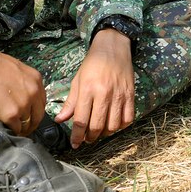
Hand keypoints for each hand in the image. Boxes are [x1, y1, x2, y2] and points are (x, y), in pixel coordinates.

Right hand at [0, 29, 45, 136]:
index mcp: (35, 79)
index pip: (41, 102)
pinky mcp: (10, 114)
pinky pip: (15, 128)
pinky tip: (5, 129)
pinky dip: (11, 131)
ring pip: (27, 124)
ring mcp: (23, 104)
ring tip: (12, 131)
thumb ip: (21, 83)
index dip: (34, 112)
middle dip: (31, 124)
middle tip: (22, 129)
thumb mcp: (14, 69)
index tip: (29, 117)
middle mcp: (33, 92)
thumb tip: (18, 95)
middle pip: (38, 115)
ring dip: (21, 129)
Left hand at [55, 28, 134, 147]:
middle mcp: (104, 94)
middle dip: (90, 137)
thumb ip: (70, 102)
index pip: (81, 120)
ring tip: (99, 132)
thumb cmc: (93, 63)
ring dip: (105, 134)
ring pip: (113, 125)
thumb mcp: (77, 81)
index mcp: (88, 90)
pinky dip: (121, 126)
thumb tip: (60, 120)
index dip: (77, 136)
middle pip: (97, 126)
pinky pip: (128, 118)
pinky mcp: (130, 95)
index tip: (75, 144)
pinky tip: (114, 124)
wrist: (113, 48)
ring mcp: (119, 95)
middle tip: (87, 139)